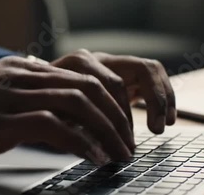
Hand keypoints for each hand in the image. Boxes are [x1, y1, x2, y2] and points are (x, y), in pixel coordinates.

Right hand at [0, 56, 133, 170]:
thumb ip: (18, 96)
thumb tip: (49, 112)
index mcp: (19, 68)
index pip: (81, 74)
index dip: (110, 100)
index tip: (120, 126)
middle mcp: (18, 75)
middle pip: (87, 85)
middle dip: (117, 116)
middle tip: (128, 143)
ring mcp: (7, 96)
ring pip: (76, 102)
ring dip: (106, 130)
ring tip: (120, 154)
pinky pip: (51, 126)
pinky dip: (79, 142)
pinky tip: (92, 158)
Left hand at [51, 49, 175, 133]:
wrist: (38, 87)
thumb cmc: (44, 102)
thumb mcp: (50, 113)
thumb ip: (67, 123)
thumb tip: (91, 144)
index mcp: (77, 65)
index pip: (111, 83)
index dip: (120, 114)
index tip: (123, 141)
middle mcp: (97, 59)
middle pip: (134, 70)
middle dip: (149, 104)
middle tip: (149, 133)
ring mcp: (112, 62)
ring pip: (148, 69)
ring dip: (160, 98)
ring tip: (163, 125)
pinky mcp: (124, 71)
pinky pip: (152, 75)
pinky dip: (163, 95)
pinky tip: (166, 119)